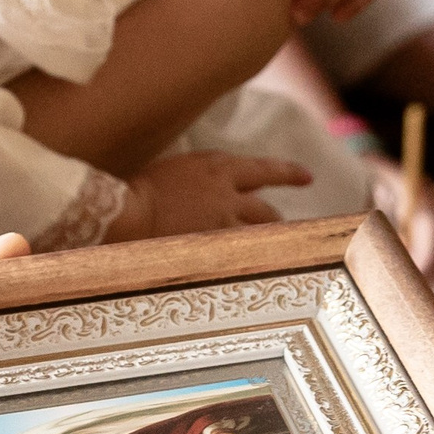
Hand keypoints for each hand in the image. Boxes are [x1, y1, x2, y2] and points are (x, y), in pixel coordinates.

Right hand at [109, 151, 312, 240]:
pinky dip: (248, 256)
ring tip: (271, 249)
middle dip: (275, 217)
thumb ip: (205, 175)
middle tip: (281, 225)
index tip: (307, 177)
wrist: (126, 211)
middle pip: (265, 207)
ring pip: (258, 232)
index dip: (288, 173)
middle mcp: (226, 192)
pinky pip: (242, 252)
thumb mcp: (177, 169)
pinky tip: (252, 266)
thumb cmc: (139, 189)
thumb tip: (223, 185)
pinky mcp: (214, 243)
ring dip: (265, 239)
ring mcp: (222, 220)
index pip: (263, 169)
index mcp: (215, 167)